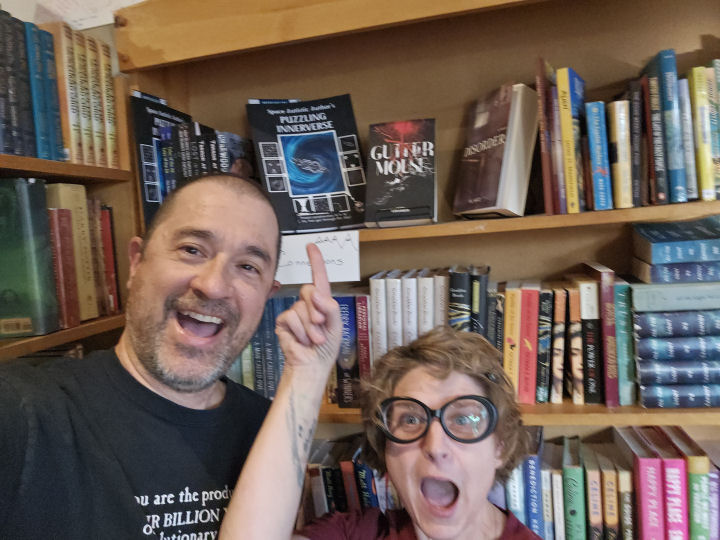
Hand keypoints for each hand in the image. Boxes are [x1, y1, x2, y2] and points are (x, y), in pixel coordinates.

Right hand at [275, 243, 341, 374]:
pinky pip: (291, 317)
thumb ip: (330, 308)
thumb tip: (316, 292)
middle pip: (308, 290)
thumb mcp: (336, 325)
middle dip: (317, 310)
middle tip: (321, 327)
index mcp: (322, 301)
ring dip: (310, 328)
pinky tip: (302, 340)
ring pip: (300, 308)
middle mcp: (307, 303)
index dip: (315, 261)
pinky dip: (300, 331)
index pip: (319, 277)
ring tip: (313, 340)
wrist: (313, 364)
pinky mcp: (283, 321)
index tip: (311, 246)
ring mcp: (294, 312)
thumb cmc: (326, 347)